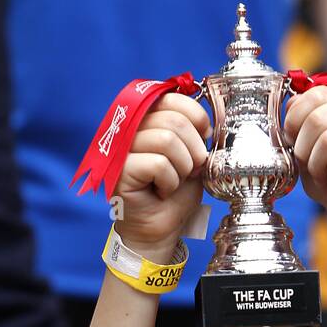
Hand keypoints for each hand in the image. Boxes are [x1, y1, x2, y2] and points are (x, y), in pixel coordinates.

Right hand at [112, 93, 210, 259]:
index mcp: (148, 118)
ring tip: (173, 182)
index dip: (196, 116)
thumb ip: (195, 132)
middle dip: (193, 150)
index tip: (204, 138)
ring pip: (166, 140)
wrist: (163, 229)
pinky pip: (158, 164)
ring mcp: (122, 148)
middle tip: (190, 170)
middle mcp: (131, 127)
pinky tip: (161, 192)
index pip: (173, 97)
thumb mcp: (192, 156)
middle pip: (173, 119)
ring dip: (181, 168)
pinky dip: (169, 182)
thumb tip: (207, 121)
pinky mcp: (119, 170)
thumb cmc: (175, 194)